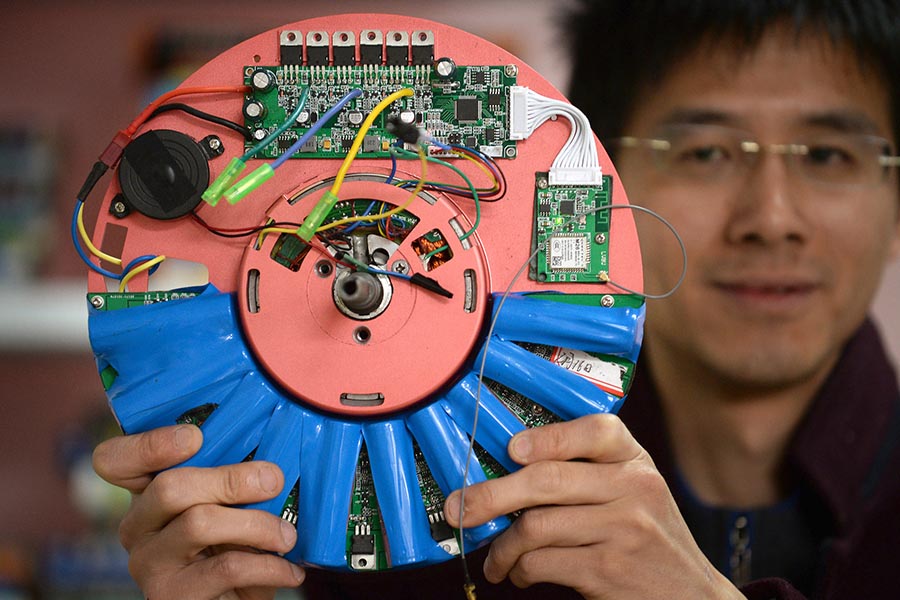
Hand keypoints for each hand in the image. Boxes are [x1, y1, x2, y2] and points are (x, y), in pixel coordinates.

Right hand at [93, 424, 303, 599]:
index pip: (115, 460)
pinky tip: (290, 571)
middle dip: (230, 479)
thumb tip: (271, 464)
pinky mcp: (171, 596)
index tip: (195, 437)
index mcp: (146, 493)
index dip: (148, 444)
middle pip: (169, 487)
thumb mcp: (231, 507)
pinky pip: (226, 567)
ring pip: (200, 523)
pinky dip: (268, 565)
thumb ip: (234, 479)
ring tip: (288, 535)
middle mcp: (137, 527)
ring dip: (257, 524)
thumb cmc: (235, 546)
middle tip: (274, 480)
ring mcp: (149, 563)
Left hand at [443, 414, 743, 599]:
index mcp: (636, 462)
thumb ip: (588, 473)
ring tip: (496, 556)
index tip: (511, 450)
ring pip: (536, 525)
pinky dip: (519, 570)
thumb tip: (507, 471)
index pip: (595, 430)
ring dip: (502, 545)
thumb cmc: (648, 539)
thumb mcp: (633, 493)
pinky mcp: (608, 571)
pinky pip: (542, 562)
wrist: (692, 596)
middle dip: (491, 495)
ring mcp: (624, 530)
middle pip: (547, 479)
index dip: (546, 438)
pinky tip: (519, 574)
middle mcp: (635, 489)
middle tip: (460, 508)